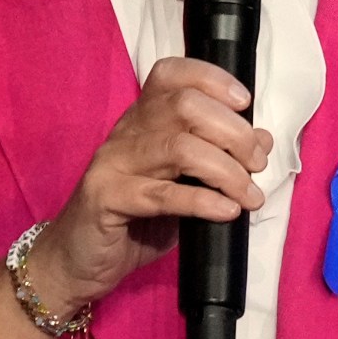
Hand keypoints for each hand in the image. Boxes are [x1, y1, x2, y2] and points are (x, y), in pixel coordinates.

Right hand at [27, 57, 271, 314]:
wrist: (75, 262)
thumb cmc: (132, 222)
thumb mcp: (181, 187)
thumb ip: (216, 162)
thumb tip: (262, 140)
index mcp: (141, 122)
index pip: (170, 75)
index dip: (211, 79)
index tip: (245, 102)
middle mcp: (126, 134)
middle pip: (184, 106)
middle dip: (233, 132)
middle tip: (256, 164)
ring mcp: (114, 165)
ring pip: (179, 148)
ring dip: (226, 171)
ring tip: (250, 196)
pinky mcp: (107, 200)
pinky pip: (162, 195)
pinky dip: (203, 201)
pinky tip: (227, 211)